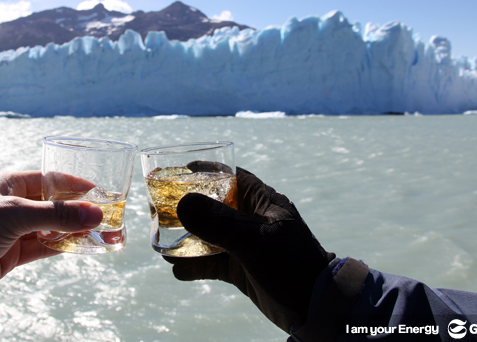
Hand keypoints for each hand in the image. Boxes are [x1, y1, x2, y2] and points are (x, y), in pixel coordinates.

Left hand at [0, 171, 102, 312]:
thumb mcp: (13, 216)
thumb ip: (56, 216)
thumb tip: (96, 214)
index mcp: (10, 184)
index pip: (52, 179)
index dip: (78, 184)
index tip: (104, 191)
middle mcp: (13, 206)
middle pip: (56, 206)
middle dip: (83, 212)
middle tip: (113, 218)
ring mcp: (12, 232)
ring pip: (53, 229)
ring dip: (78, 233)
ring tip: (108, 237)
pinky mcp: (9, 256)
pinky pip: (44, 249)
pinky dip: (64, 248)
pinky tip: (84, 249)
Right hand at [164, 167, 334, 332]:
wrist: (315, 308)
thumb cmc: (291, 266)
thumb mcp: (255, 241)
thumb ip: (220, 223)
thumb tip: (182, 204)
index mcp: (263, 202)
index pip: (233, 176)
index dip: (208, 170)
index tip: (182, 168)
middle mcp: (253, 220)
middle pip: (215, 205)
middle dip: (189, 206)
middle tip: (161, 207)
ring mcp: (247, 245)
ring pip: (210, 235)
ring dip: (187, 238)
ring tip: (161, 242)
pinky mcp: (242, 269)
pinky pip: (212, 262)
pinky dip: (194, 265)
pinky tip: (176, 269)